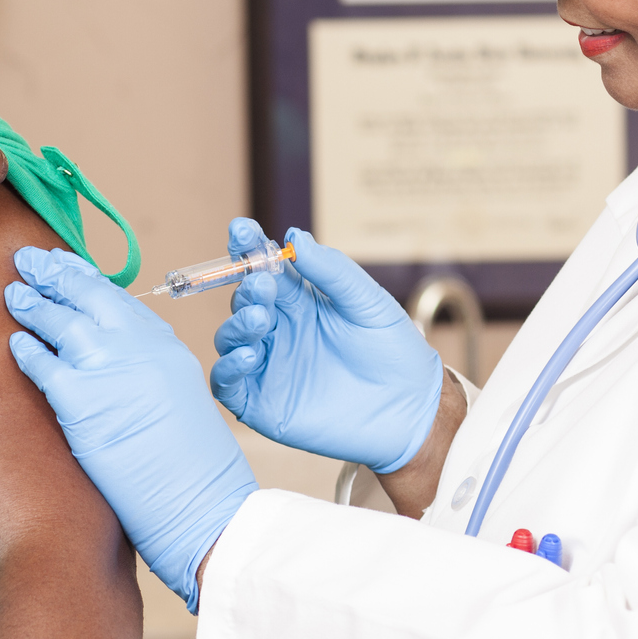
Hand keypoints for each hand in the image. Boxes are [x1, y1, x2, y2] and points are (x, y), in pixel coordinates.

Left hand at [6, 247, 256, 611]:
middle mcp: (139, 346)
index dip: (86, 279)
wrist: (202, 504)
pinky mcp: (81, 400)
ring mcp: (110, 368)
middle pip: (88, 295)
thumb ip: (148, 372)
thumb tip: (116, 367)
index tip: (65, 265)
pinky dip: (26, 352)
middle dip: (54, 273)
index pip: (118, 299)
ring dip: (33, 304)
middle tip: (28, 260)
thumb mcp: (179, 400)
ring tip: (13, 294)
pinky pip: (43, 365)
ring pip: (60, 322)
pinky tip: (15, 344)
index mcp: (166, 345)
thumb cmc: (194, 469)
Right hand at [210, 219, 442, 474]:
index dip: (248, 247)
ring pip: (230, 338)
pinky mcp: (261, 403)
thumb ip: (331, 271)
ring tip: (261, 319)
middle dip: (247, 288)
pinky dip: (228, 367)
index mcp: (300, 301)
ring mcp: (268, 365)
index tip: (241, 230)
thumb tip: (295, 237)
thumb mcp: (366, 301)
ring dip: (237, 324)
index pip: (264, 268)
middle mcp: (278, 330)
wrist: (411, 409)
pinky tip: (251, 354)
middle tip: (263, 285)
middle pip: (244, 300)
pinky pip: (226, 383)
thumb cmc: (393, 351)